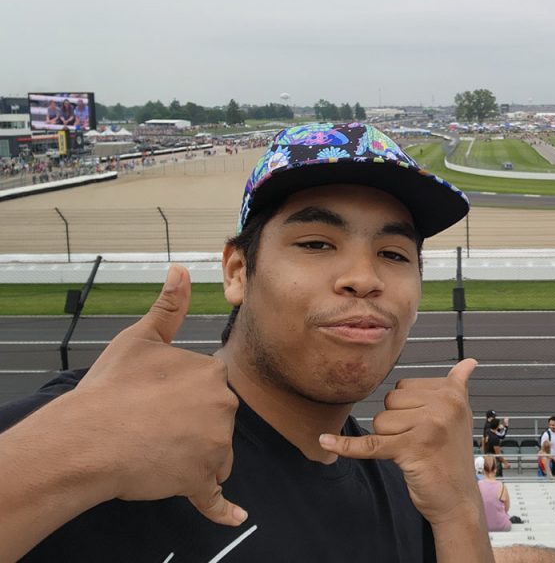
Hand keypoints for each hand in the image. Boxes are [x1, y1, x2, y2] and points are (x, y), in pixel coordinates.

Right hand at [75, 265, 244, 525]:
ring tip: (151, 449)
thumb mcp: (139, 339)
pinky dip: (223, 509)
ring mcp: (215, 447)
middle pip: (215, 421)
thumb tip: (181, 270)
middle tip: (149, 425)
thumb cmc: (109, 390)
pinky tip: (236, 516)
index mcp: (212, 374)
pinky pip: (216, 498)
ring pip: (213, 454)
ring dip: (190, 456)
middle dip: (190, 426)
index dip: (181, 396)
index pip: (209, 389)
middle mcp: (223, 408)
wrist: (86, 438)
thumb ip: (168, 307)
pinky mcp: (201, 480)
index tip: (155, 400)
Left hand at [318, 358, 480, 525]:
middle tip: (420, 443)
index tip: (426, 427)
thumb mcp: (461, 416)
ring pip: (381, 422)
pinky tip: (325, 441)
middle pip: (391, 402)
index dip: (406, 409)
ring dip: (389, 440)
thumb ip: (459, 386)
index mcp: (453, 393)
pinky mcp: (411, 449)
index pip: (404, 387)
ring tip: (413, 453)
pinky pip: (370, 444)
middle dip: (396, 424)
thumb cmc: (453, 457)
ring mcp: (428, 426)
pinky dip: (346, 446)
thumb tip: (469, 362)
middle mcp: (444, 406)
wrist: (458, 499)